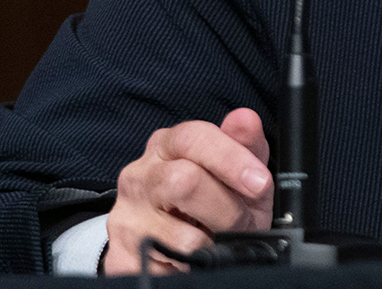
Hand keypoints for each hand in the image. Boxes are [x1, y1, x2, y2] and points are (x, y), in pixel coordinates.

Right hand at [102, 108, 272, 274]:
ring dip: (213, 241)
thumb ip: (246, 146)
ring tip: (216, 238)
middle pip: (184, 181)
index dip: (231, 159)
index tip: (259, 183)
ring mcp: (125, 215)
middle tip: (241, 222)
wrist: (179, 252)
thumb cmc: (214, 202)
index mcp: (169, 145)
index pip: (194, 137)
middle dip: (226, 208)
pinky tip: (193, 256)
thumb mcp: (239, 174)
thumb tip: (245, 118)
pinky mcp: (121, 253)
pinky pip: (170, 263)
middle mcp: (140, 175)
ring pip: (181, 233)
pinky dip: (193, 263)